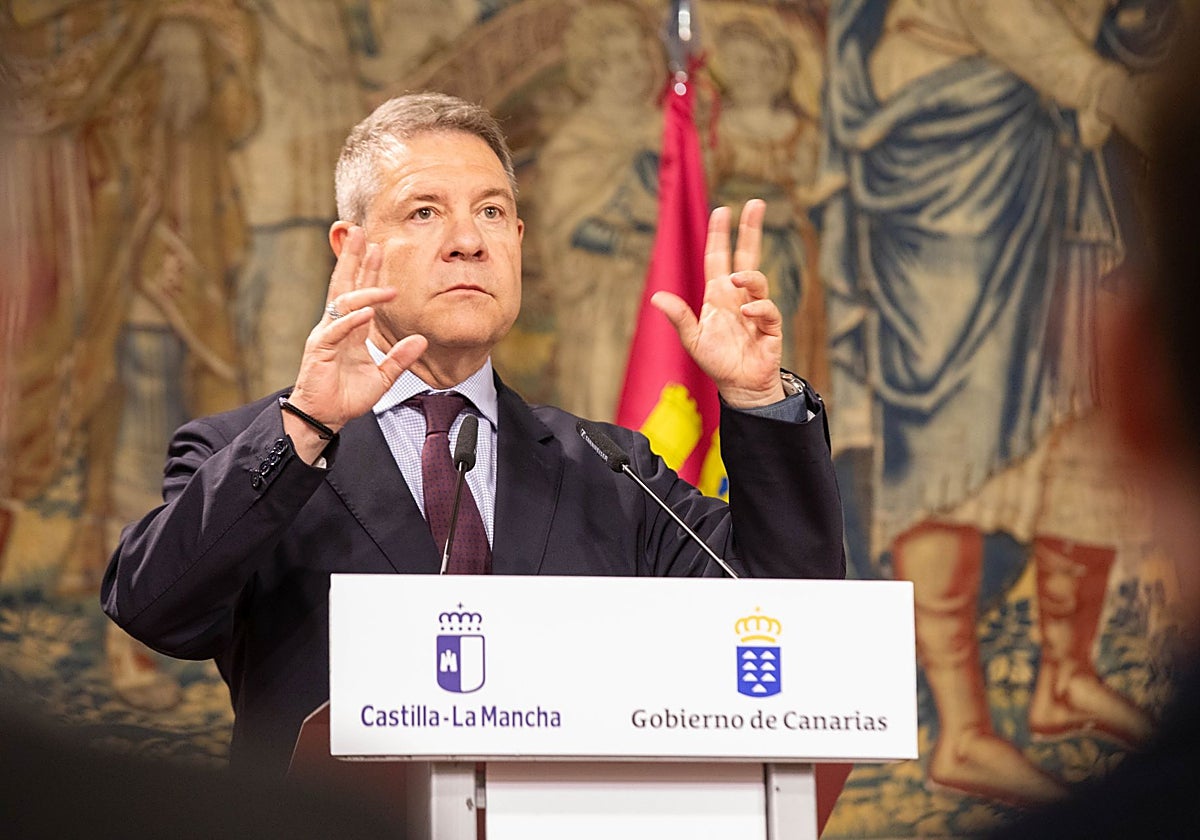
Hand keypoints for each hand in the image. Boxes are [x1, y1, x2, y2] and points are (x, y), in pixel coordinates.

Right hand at [286, 227, 425, 452]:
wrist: (325, 417)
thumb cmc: (347, 397)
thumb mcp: (382, 377)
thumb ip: (400, 358)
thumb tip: (421, 340)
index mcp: (350, 330)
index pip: (359, 293)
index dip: (368, 271)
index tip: (377, 248)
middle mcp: (336, 327)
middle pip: (344, 285)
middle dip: (352, 259)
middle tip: (360, 233)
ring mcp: (326, 335)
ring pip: (342, 302)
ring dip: (363, 287)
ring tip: (384, 279)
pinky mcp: (319, 349)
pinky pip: (336, 329)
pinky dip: (352, 319)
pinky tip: (366, 311)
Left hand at [651, 199, 785, 407]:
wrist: (740, 387)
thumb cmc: (717, 362)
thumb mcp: (692, 339)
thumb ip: (679, 317)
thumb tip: (656, 297)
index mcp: (718, 295)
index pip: (718, 258)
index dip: (720, 235)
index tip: (722, 210)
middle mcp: (738, 297)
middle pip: (746, 256)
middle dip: (750, 230)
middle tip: (756, 204)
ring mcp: (756, 309)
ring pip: (757, 279)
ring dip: (748, 275)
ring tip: (737, 278)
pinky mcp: (770, 327)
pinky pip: (768, 309)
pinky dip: (759, 307)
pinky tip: (749, 311)